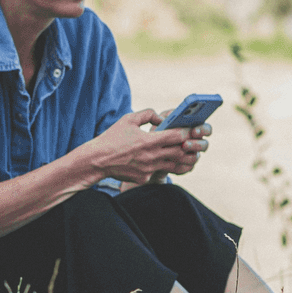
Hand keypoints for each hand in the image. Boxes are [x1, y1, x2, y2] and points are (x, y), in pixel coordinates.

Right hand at [83, 111, 207, 185]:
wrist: (97, 160)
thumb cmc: (112, 138)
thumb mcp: (128, 119)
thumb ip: (148, 114)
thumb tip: (163, 118)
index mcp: (148, 140)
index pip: (176, 136)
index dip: (187, 132)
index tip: (192, 130)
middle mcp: (151, 156)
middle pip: (180, 152)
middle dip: (189, 146)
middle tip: (194, 142)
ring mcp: (148, 169)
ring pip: (175, 165)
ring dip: (184, 159)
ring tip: (189, 155)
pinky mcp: (144, 178)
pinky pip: (159, 172)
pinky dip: (165, 167)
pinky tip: (169, 163)